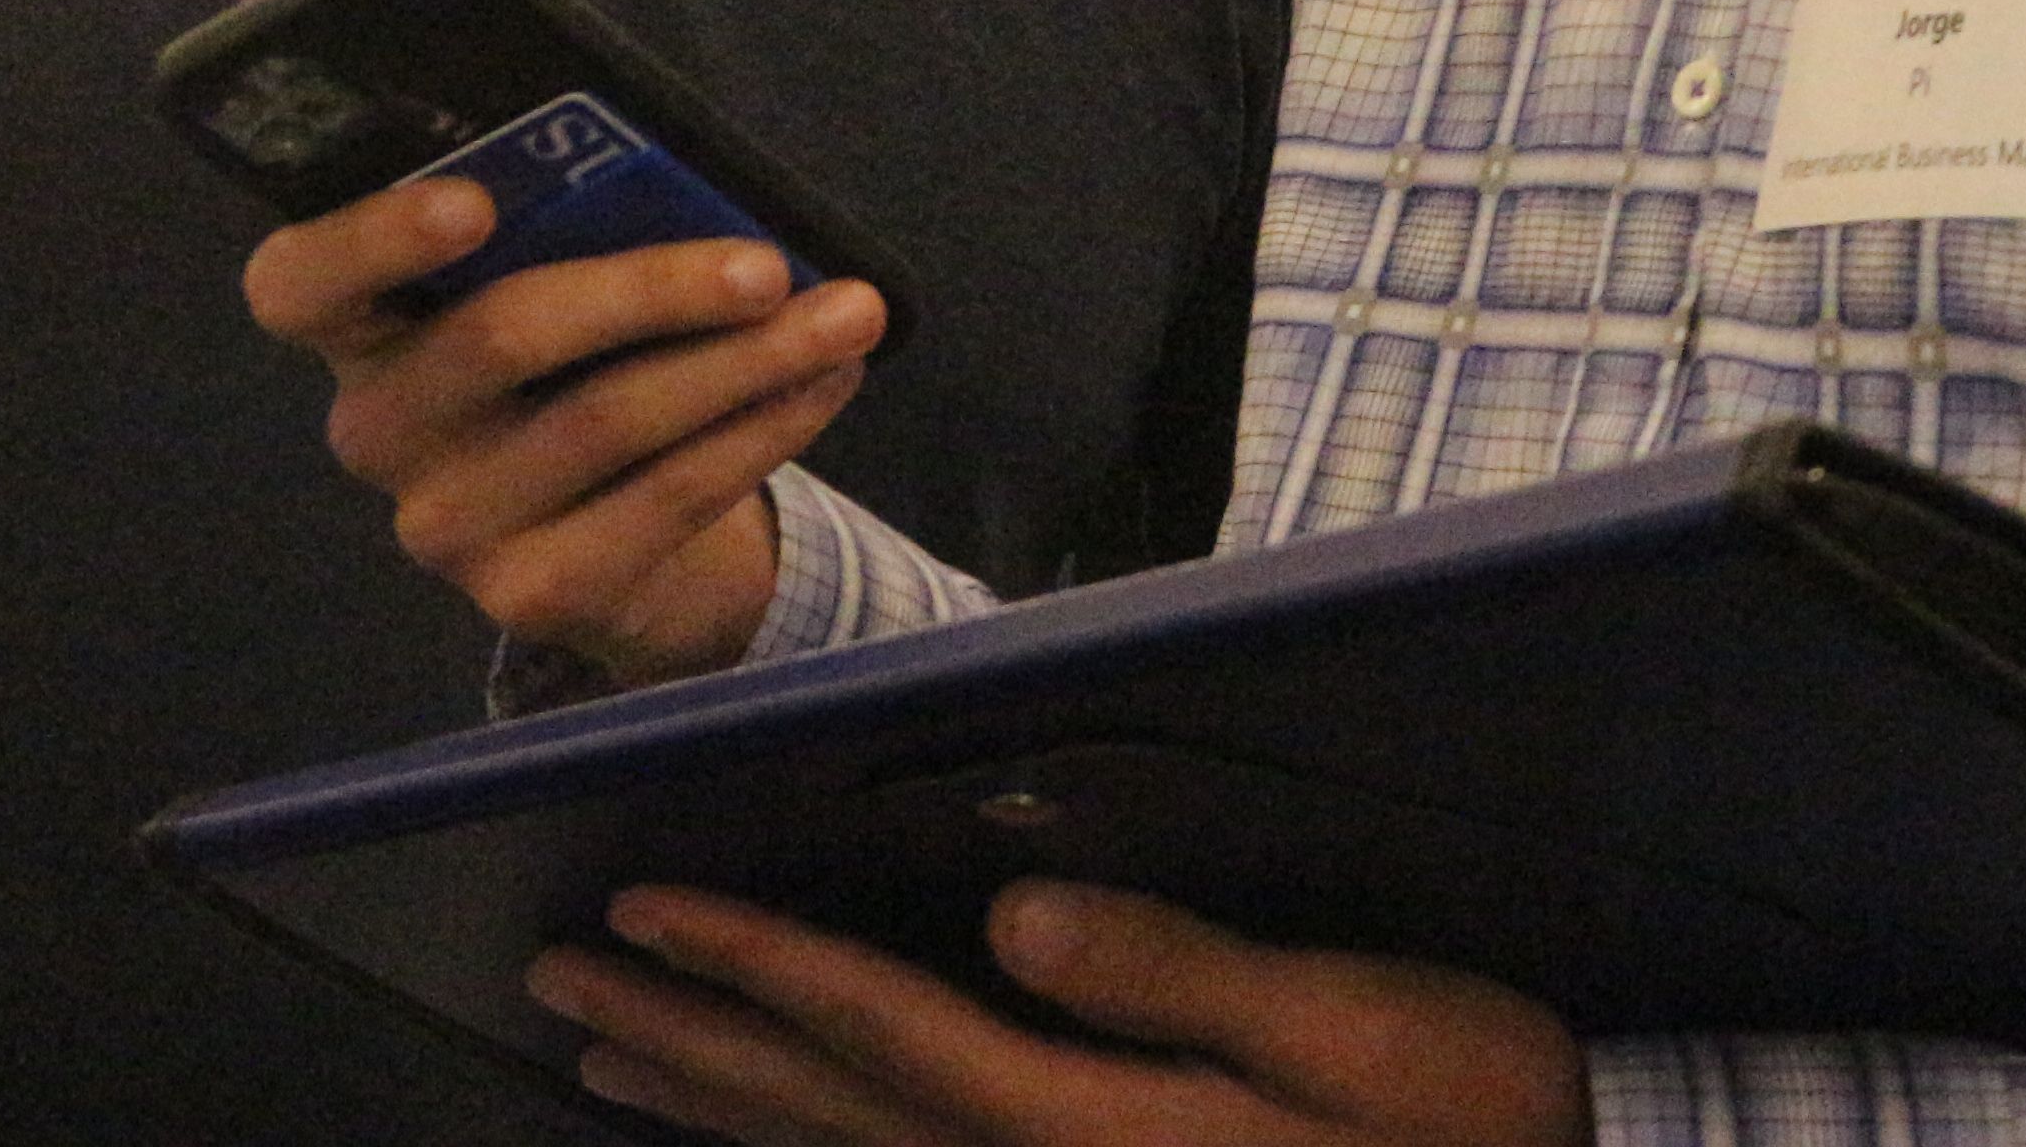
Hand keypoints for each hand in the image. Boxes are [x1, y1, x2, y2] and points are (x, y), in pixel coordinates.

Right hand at [245, 178, 884, 687]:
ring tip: (849, 313)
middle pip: (501, 339)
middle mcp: (378, 431)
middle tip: (767, 264)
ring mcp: (446, 525)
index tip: (473, 201)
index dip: (373, 237)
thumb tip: (622, 92)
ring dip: (745, 361)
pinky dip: (761, 430)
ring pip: (606, 420)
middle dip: (651, 290)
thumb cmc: (580, 360)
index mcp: (356, 326)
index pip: (298, 281)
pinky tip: (826, 382)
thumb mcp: (549, 278)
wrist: (620, 540)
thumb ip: (556, 205)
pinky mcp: (528, 595)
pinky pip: (663, 498)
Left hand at [526, 881, 1589, 1146]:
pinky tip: (762, 1130)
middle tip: (555, 970)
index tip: (637, 902)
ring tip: (604, 1048)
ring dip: (715, 1098)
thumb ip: (1183, 978)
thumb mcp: (1359, 1032)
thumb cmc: (1470, 1113)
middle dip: (685, 1029)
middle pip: (824, 1103)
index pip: (882, 1030)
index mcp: (1096, 1128)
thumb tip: (1018, 914)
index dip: (751, 962)